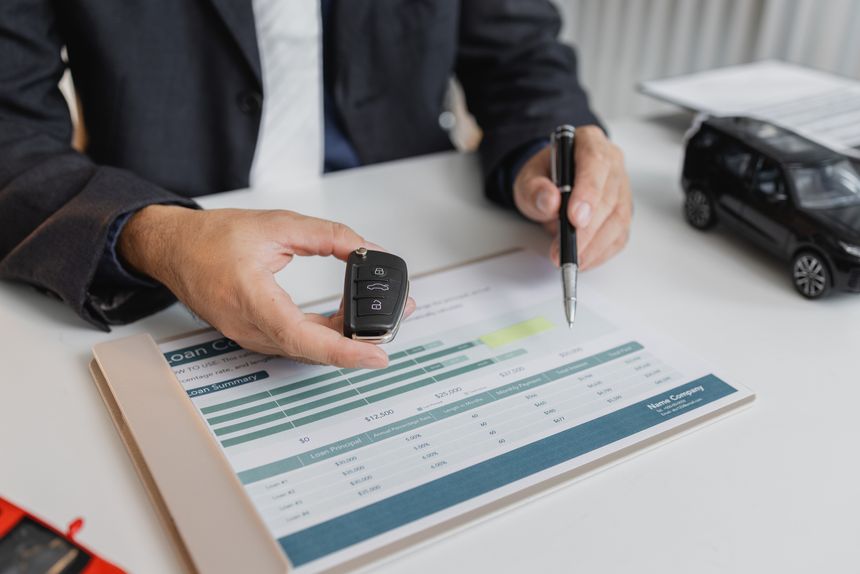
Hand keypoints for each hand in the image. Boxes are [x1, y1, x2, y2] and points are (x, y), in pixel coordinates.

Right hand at [119, 206, 413, 368]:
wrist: (174, 249)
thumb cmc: (212, 238)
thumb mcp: (278, 225)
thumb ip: (329, 237)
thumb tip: (367, 251)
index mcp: (250, 298)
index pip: (302, 337)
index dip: (343, 351)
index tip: (376, 356)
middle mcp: (250, 327)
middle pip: (313, 349)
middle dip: (360, 341)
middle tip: (396, 319)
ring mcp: (251, 336)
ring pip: (307, 350)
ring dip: (345, 339)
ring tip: (378, 318)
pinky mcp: (255, 335)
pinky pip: (296, 344)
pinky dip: (325, 336)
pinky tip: (346, 322)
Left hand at [513, 125, 631, 269]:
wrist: (550, 185)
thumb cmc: (543, 178)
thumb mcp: (527, 178)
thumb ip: (534, 188)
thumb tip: (550, 201)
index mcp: (589, 142)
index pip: (595, 163)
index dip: (588, 193)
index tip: (575, 219)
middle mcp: (612, 162)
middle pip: (608, 196)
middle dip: (586, 230)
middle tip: (564, 250)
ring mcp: (621, 187)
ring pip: (618, 219)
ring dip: (594, 245)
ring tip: (571, 260)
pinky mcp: (623, 211)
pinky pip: (619, 235)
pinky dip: (602, 252)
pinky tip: (584, 260)